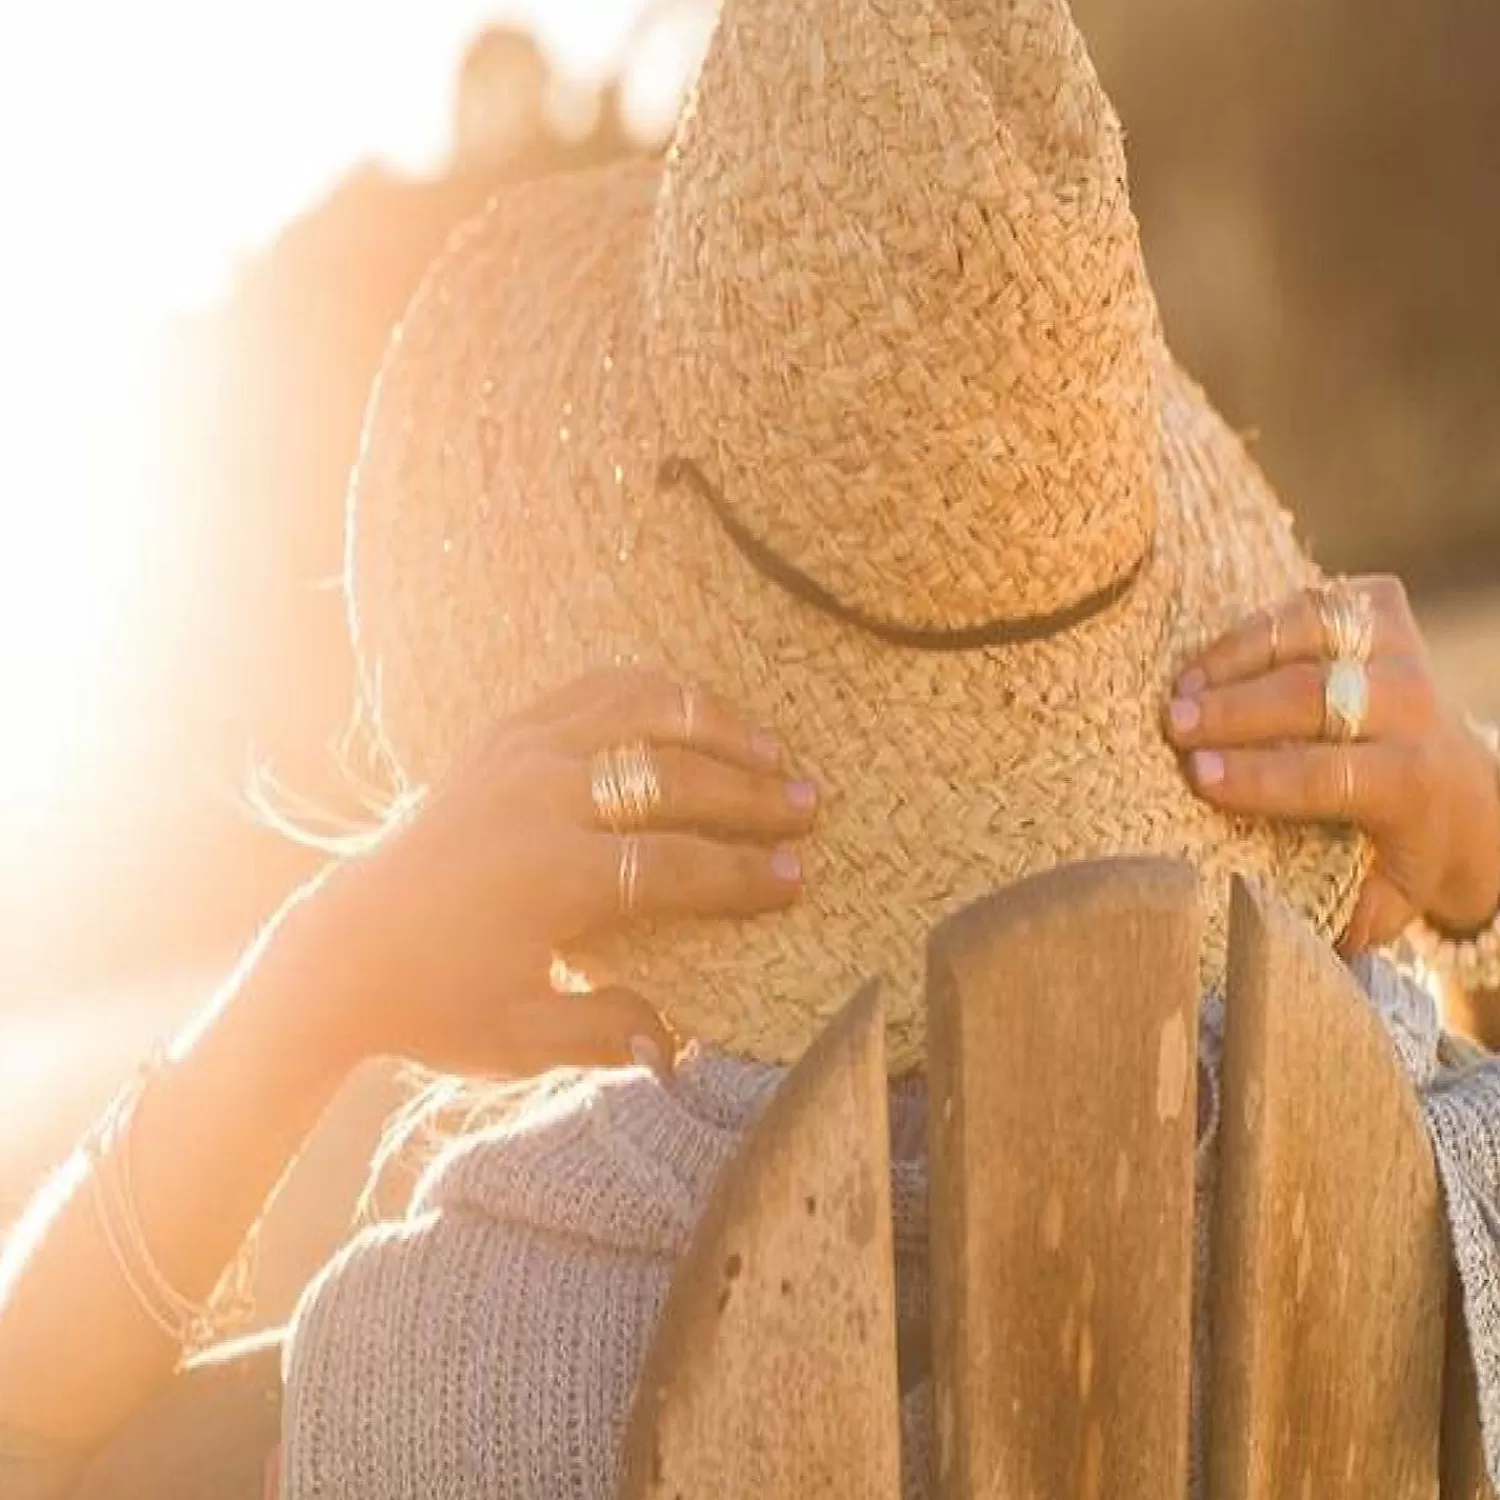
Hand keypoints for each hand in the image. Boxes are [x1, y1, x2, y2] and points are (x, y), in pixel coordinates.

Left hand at [315, 668, 815, 1075]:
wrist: (342, 949)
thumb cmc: (434, 1001)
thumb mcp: (520, 1038)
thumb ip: (607, 1033)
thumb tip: (684, 1043)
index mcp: (549, 873)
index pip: (676, 865)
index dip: (744, 875)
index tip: (798, 878)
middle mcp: (538, 797)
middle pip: (672, 778)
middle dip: (750, 794)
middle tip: (808, 806)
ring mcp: (517, 754)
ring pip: (638, 712)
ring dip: (712, 725)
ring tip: (767, 747)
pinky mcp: (500, 736)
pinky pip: (589, 691)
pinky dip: (647, 691)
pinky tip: (687, 707)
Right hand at [1164, 576, 1499, 953]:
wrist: (1465, 782)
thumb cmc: (1399, 849)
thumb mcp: (1386, 898)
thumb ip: (1339, 919)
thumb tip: (1269, 939)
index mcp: (1414, 783)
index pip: (1330, 775)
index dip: (1261, 776)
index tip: (1197, 777)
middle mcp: (1416, 707)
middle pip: (1314, 696)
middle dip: (1235, 710)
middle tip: (1171, 725)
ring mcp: (1402, 648)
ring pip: (1309, 634)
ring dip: (1235, 657)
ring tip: (1179, 688)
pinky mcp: (1383, 607)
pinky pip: (1309, 603)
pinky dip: (1254, 626)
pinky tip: (1208, 661)